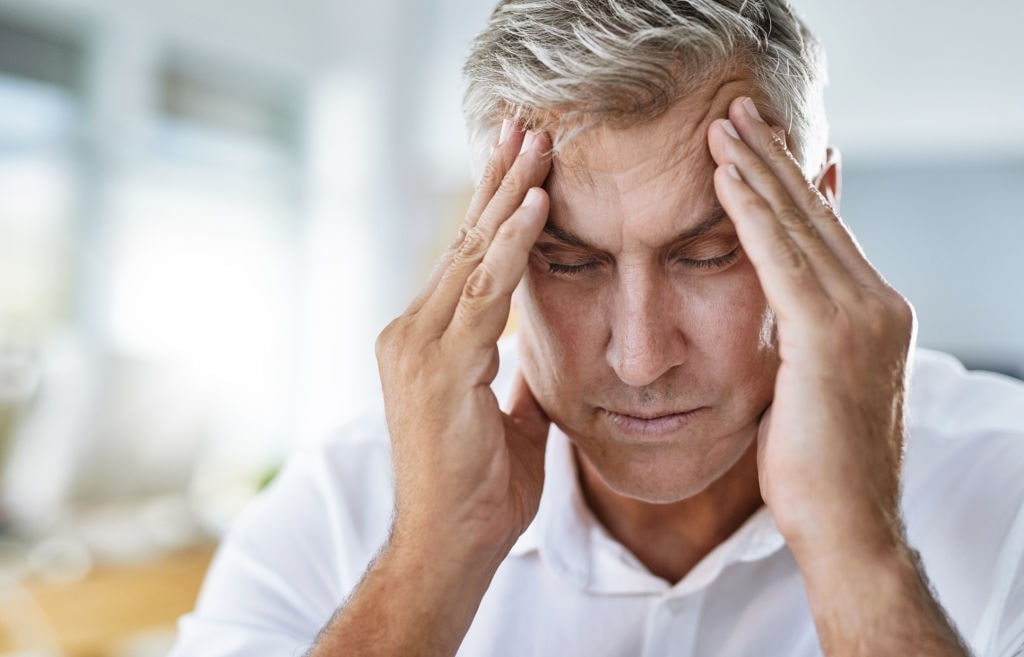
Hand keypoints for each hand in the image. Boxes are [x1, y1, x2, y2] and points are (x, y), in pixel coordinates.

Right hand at [375, 123, 552, 567]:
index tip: (522, 165)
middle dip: (499, 181)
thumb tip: (535, 358)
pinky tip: (538, 203)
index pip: (466, 261)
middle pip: (464, 242)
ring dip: (510, 195)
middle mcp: (411, 332)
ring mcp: (417, 346)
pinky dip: (513, 245)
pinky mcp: (437, 365)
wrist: (447, 550)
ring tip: (538, 142)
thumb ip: (514, 380)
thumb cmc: (478, 494)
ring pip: (472, 254)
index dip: (495, 209)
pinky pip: (484, 292)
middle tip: (526, 126)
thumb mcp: (507, 421)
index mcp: (425, 342)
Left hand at [707, 97, 915, 563]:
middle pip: (815, 215)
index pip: (825, 234)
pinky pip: (778, 258)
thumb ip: (803, 339)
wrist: (848, 528)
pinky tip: (723, 176)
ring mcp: (859, 317)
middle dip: (772, 160)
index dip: (789, 187)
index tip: (758, 147)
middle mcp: (877, 304)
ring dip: (756, 170)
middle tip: (737, 112)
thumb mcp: (812, 387)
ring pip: (797, 226)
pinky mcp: (826, 336)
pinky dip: (749, 213)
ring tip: (722, 125)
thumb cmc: (819, 470)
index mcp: (875, 314)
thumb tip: (781, 314)